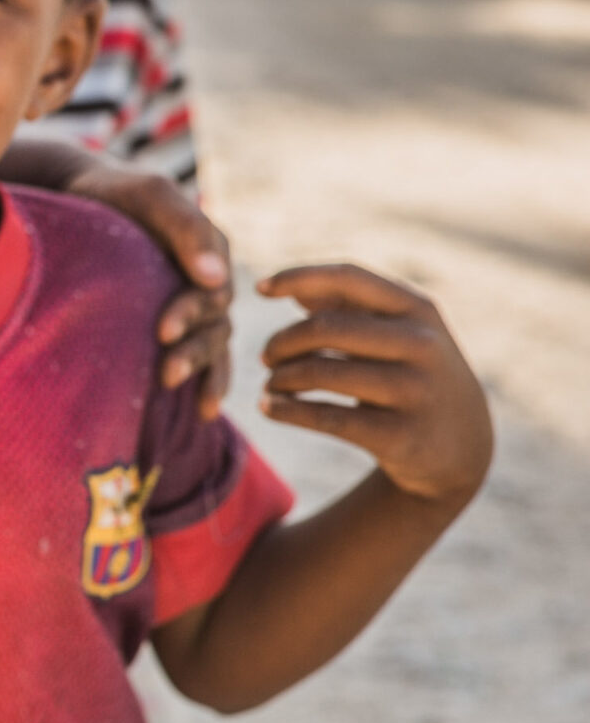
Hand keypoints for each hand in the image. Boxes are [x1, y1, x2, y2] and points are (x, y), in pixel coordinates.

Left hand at [64, 161, 233, 417]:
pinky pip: (202, 354)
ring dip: (202, 371)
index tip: (162, 332)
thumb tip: (215, 279)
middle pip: (214, 323)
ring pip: (212, 343)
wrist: (79, 196)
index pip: (210, 291)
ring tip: (186, 398)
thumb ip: (184, 227)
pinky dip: (207, 380)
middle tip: (167, 374)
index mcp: (209, 248)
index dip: (190, 314)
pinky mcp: (175, 321)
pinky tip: (201, 413)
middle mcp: (206, 279)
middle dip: (195, 351)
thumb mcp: (148, 195)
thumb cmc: (113, 193)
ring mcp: (192, 302)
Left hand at [258, 264, 491, 511]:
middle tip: (265, 357)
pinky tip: (269, 408)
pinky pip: (325, 417)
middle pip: (325, 327)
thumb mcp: (398, 334)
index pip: (349, 278)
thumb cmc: (412, 375)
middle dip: (282, 341)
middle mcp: (422, 345)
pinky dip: (286, 410)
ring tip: (269, 385)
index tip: (260, 288)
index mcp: (418, 310)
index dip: (299, 276)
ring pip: (320, 373)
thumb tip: (292, 288)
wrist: (463, 446)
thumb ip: (351, 307)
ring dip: (280, 378)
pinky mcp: (401, 436)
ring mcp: (415, 391)